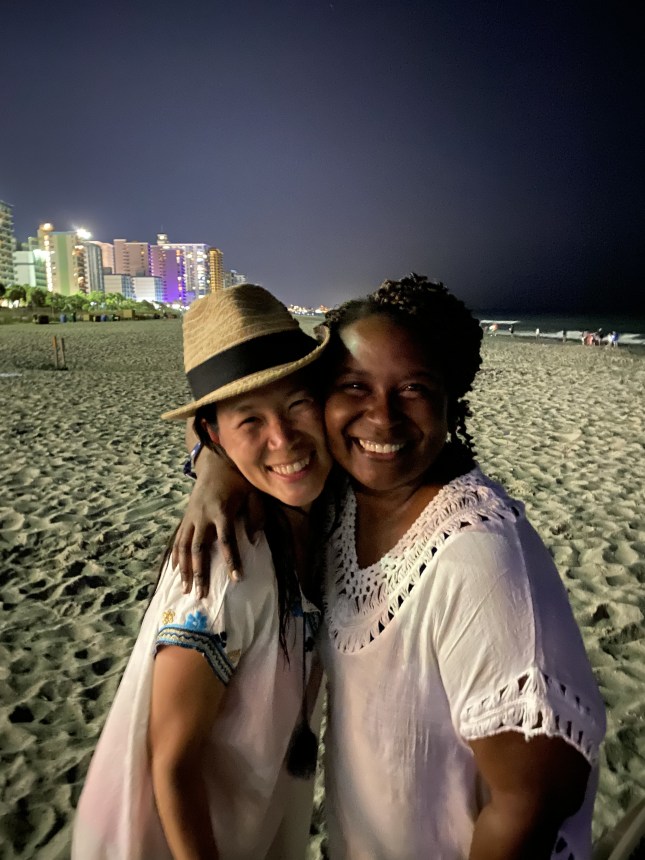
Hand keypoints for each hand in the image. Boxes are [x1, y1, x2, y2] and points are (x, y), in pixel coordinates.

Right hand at [172, 446, 261, 596]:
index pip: (226, 540)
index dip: (231, 560)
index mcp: (222, 511)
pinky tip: (174, 570)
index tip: (236, 578)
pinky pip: (178, 538)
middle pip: (199, 548)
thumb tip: (255, 541)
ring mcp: (191, 517)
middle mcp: (203, 516)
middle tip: (202, 594)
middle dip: (200, 573)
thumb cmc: (238, 479)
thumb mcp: (253, 494)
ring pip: (184, 546)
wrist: (215, 462)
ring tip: (185, 588)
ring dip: (184, 569)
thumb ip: (256, 516)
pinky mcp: (186, 517)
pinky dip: (176, 555)